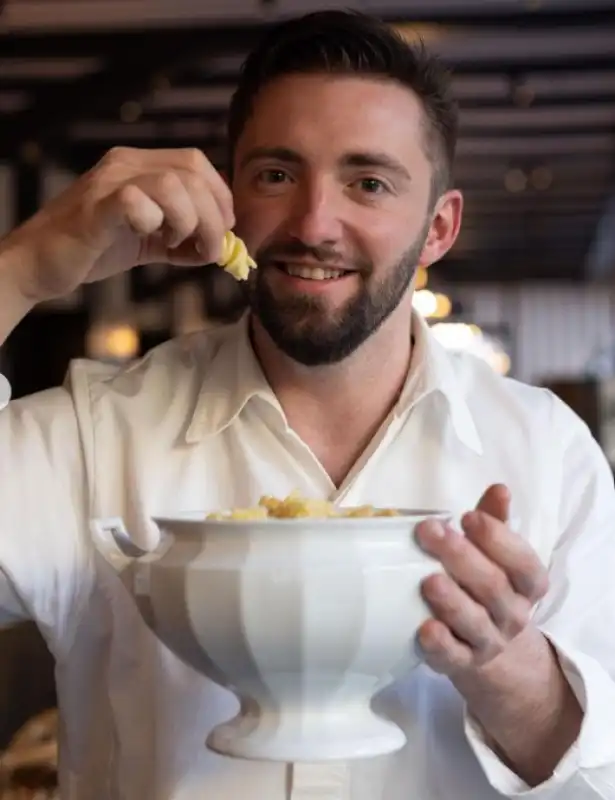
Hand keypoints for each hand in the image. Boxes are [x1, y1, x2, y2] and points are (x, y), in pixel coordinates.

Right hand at [2, 146, 233, 303]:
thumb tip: (221, 248)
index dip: (221, 196)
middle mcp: (124, 164)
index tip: (224, 230)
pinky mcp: (95, 210)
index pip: (196, 162)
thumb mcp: (149, 241)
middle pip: (192, 173)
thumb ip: (183, 240)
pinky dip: (156, 224)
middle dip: (214, 217)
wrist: (39, 264)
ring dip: (190, 221)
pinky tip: (152, 241)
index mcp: (139, 165)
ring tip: (177, 244)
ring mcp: (108, 183)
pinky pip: (136, 202)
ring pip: (172, 184)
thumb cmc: (93, 249)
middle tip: (208, 249)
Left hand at [415, 484, 548, 677]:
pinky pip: (453, 657)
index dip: (497, 539)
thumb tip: (500, 488)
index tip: (468, 516)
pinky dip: (440, 645)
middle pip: (492, 586)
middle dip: (461, 557)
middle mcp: (513, 614)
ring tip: (429, 580)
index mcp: (527, 584)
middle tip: (430, 531)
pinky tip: (425, 628)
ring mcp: (489, 642)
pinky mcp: (461, 663)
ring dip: (452, 601)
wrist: (485, 644)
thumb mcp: (494, 552)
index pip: (523, 562)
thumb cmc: (485, 582)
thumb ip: (494, 521)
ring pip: (475, 623)